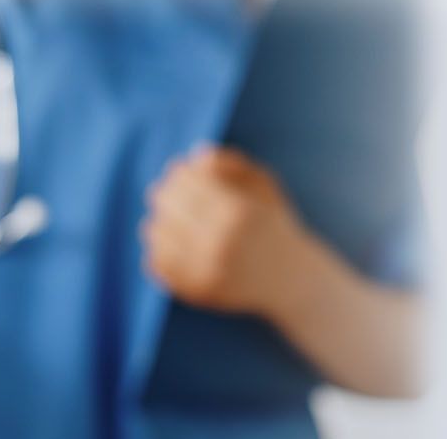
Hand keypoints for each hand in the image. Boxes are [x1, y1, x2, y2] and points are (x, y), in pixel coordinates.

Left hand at [142, 145, 318, 317]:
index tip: (176, 173)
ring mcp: (207, 270)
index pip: (185, 182)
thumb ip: (232, 163)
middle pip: (166, 205)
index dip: (176, 174)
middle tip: (165, 195)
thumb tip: (197, 155)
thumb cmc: (273, 224)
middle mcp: (221, 242)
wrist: (292, 280)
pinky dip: (157, 251)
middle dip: (164, 195)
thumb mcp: (264, 186)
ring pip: (155, 233)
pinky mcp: (197, 292)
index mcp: (238, 212)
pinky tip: (168, 245)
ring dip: (158, 222)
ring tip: (168, 221)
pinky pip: (155, 263)